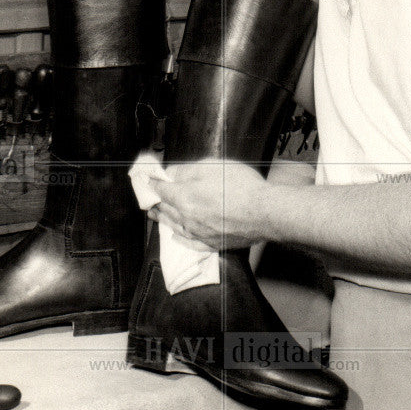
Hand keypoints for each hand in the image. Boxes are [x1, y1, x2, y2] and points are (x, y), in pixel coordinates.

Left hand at [148, 158, 271, 249]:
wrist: (265, 212)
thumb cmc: (241, 186)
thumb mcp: (213, 166)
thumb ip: (188, 171)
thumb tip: (171, 174)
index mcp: (185, 197)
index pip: (161, 189)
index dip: (152, 183)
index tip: (145, 180)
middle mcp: (188, 218)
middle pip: (165, 210)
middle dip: (154, 202)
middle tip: (147, 198)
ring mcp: (200, 233)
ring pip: (174, 226)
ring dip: (163, 219)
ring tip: (155, 215)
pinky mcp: (213, 243)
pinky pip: (189, 242)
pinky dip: (179, 238)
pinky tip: (176, 236)